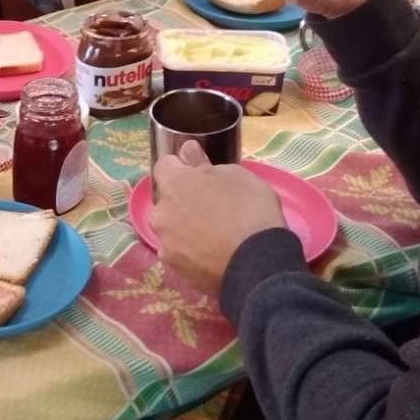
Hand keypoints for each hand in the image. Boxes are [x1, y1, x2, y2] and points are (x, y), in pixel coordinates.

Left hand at [150, 142, 285, 295]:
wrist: (258, 264)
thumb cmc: (251, 210)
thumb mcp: (237, 175)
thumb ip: (204, 163)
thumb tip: (187, 151)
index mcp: (174, 183)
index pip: (164, 165)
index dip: (180, 167)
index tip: (197, 173)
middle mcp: (161, 212)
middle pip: (165, 200)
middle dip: (181, 200)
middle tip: (209, 208)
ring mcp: (165, 243)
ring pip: (170, 228)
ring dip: (183, 227)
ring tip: (212, 236)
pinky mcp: (174, 268)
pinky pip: (178, 252)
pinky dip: (190, 252)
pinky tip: (211, 255)